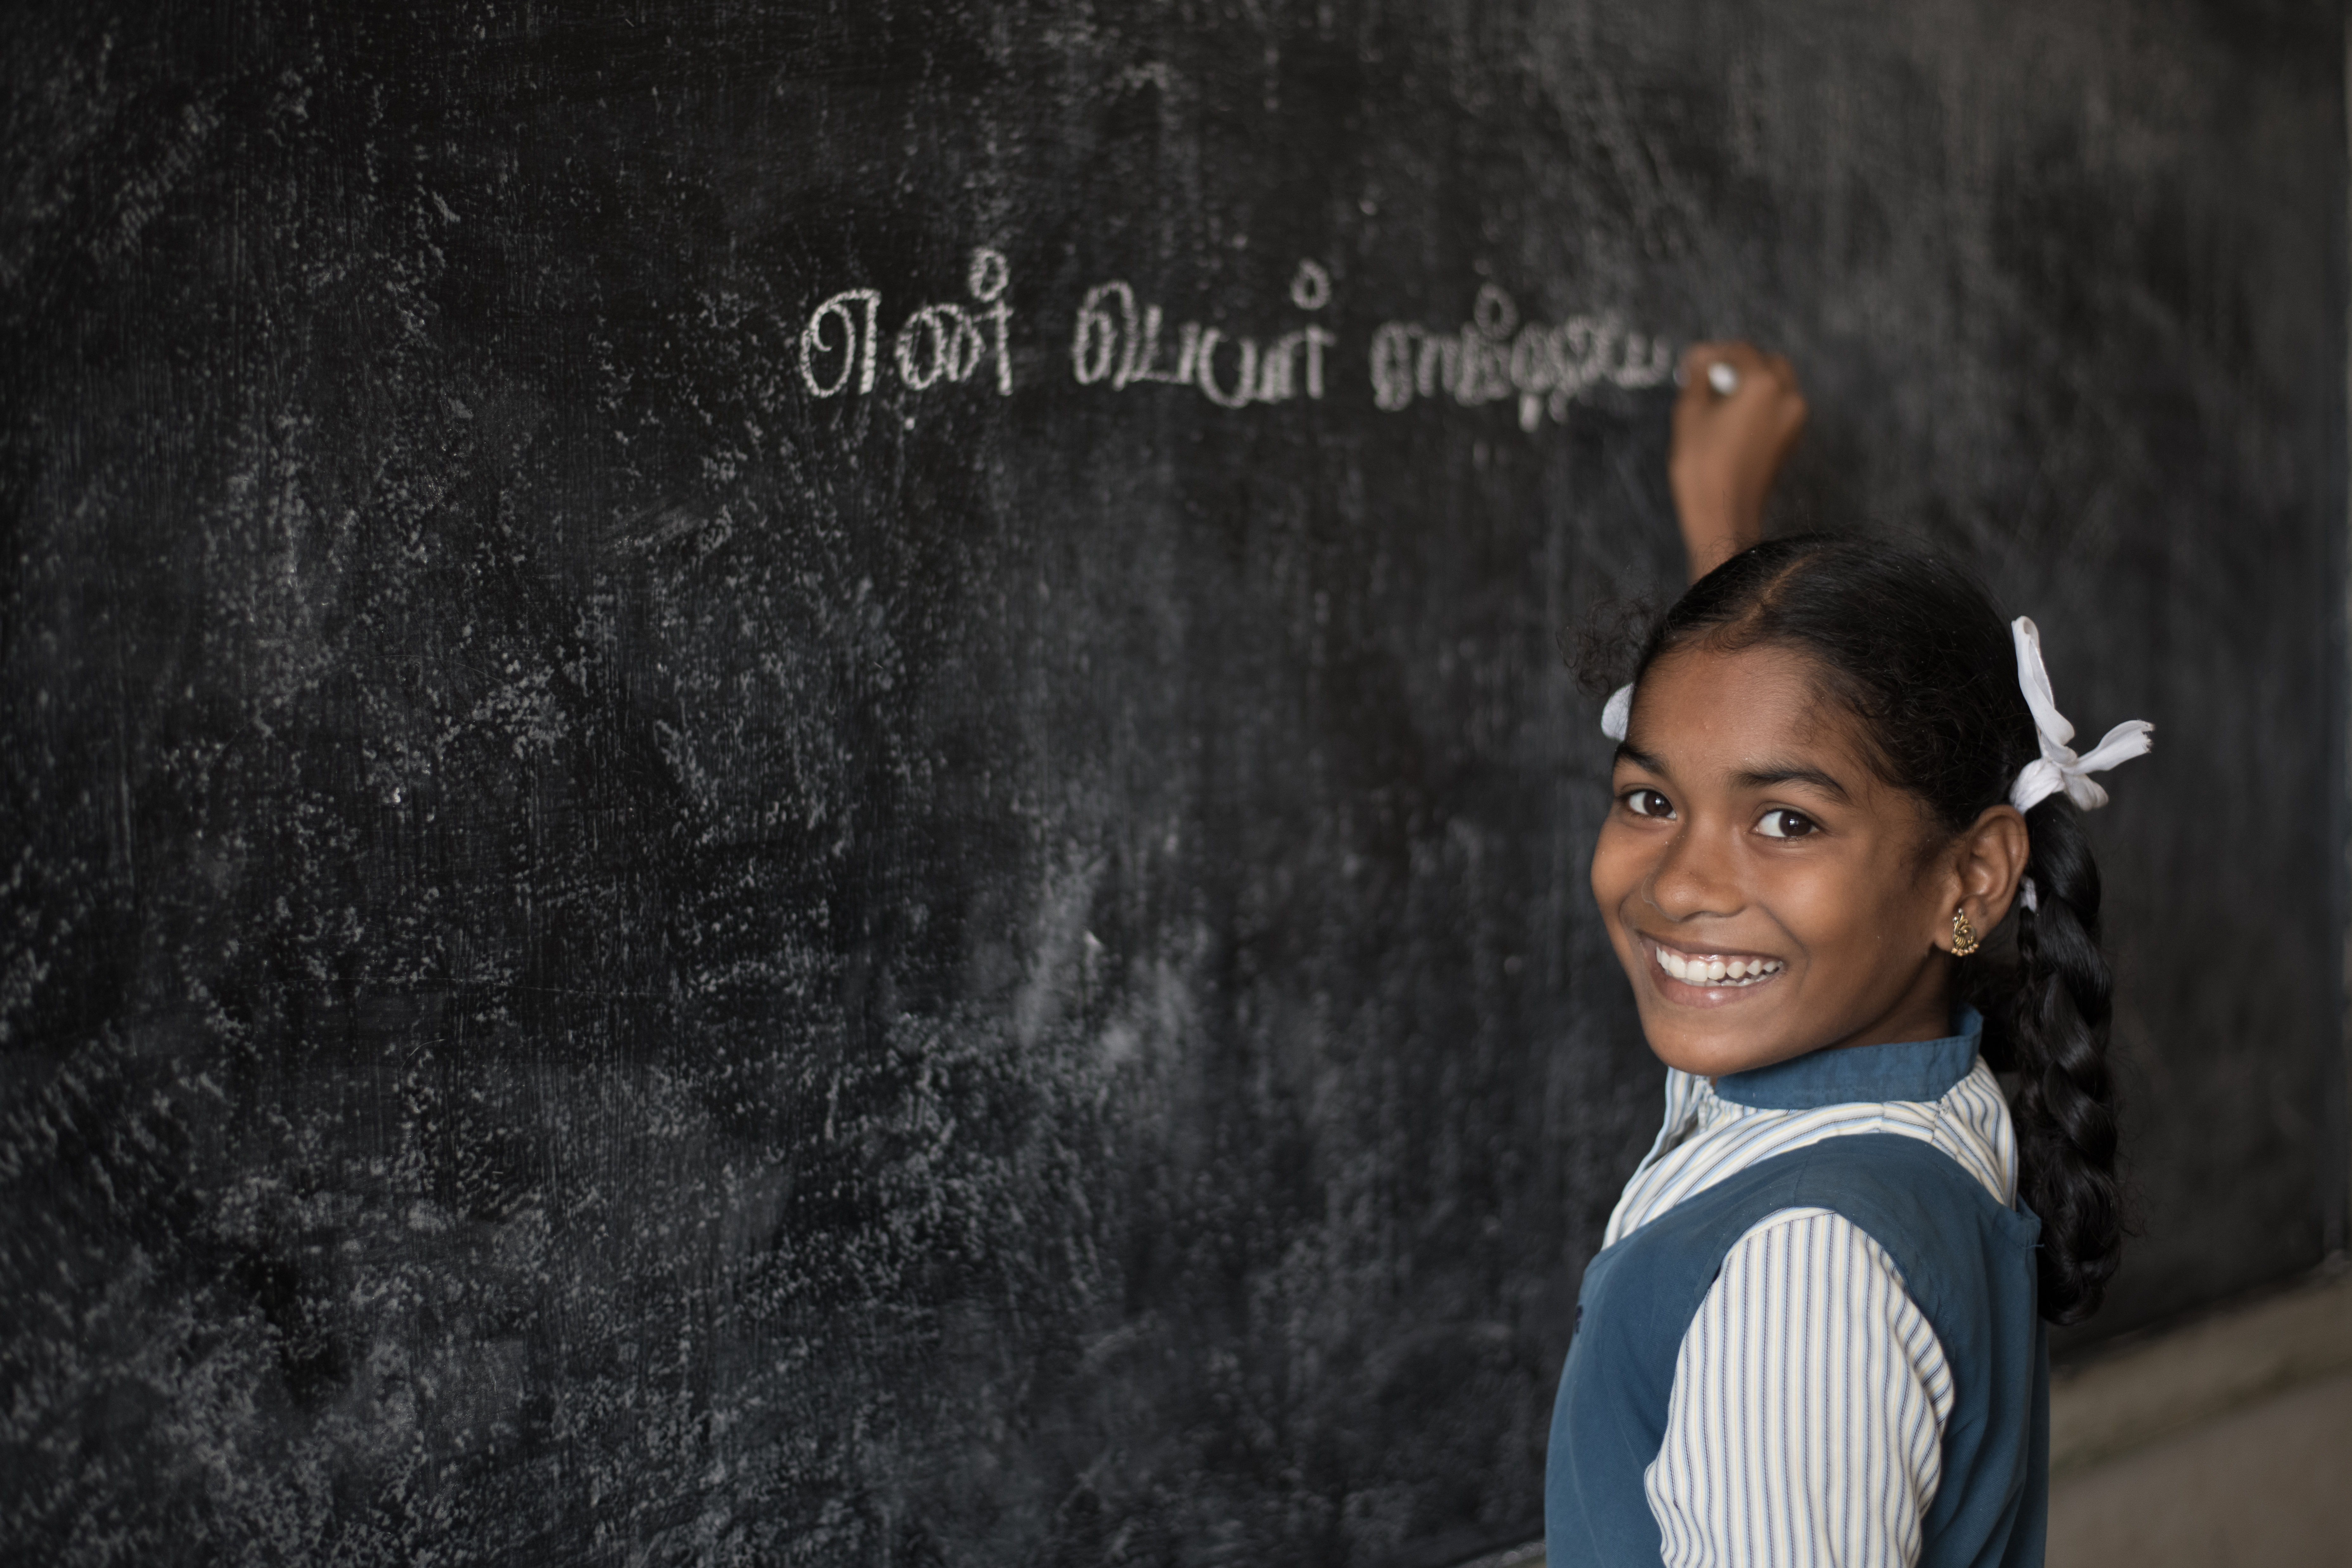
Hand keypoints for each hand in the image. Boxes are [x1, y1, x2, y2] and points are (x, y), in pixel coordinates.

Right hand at [1669, 342, 1807, 581]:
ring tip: (1720, 398)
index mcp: (1763, 384)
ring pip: (1777, 385)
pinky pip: (1779, 408)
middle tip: (1711, 376)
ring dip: (1752, 383)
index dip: (1714, 353)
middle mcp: (1787, 397)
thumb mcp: (1689, 413)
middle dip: (1740, 364)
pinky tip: (1734, 416)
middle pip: (1768, 363)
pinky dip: (1761, 403)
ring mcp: (1794, 420)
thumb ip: (1698, 377)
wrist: (1723, 515)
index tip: (1694, 362)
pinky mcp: (1791, 439)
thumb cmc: (1702, 466)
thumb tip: (1700, 360)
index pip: (1741, 351)